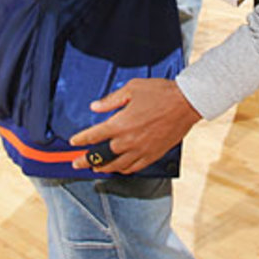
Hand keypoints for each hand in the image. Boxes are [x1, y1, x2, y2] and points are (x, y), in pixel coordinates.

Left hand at [69, 78, 201, 174]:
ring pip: (117, 165)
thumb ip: (111, 100)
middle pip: (101, 156)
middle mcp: (128, 141)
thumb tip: (95, 107)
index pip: (94, 136)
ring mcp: (141, 150)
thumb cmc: (160, 93)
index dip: (81, 139)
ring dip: (103, 168)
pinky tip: (119, 168)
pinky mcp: (153, 154)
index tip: (73, 142)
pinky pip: (134, 167)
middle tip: (76, 163)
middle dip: (86, 160)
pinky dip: (123, 170)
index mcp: (121, 123)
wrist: (186, 103)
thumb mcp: (132, 88)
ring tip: (95, 169)